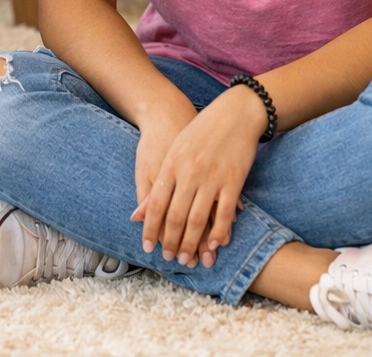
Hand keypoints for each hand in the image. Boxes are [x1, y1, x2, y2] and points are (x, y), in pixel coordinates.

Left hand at [134, 86, 265, 267]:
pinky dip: (219, 233)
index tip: (147, 246)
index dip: (150, 228)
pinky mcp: (233, 181)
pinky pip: (224, 214)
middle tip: (169, 259)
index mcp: (171, 164)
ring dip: (192, 244)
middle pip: (176, 217)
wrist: (232, 113)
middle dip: (171, 242)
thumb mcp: (173, 150)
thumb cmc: (198, 132)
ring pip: (199, 220)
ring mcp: (212, 178)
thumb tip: (138, 213)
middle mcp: (189, 173)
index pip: (155, 204)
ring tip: (189, 259)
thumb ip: (157, 181)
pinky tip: (214, 245)